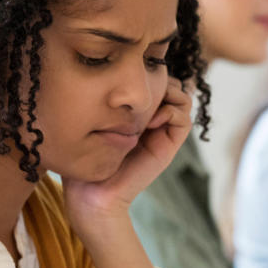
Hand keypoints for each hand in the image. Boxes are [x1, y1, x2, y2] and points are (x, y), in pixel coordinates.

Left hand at [63, 75, 192, 235]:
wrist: (92, 195)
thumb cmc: (83, 161)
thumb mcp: (88, 124)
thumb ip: (99, 104)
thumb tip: (102, 75)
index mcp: (134, 115)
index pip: (153, 80)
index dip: (147, 72)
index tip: (126, 78)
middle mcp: (151, 121)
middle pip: (171, 85)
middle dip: (160, 79)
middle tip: (141, 87)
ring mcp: (161, 134)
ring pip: (183, 99)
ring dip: (170, 93)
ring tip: (149, 104)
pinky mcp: (167, 147)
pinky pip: (184, 119)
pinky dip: (173, 111)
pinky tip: (152, 120)